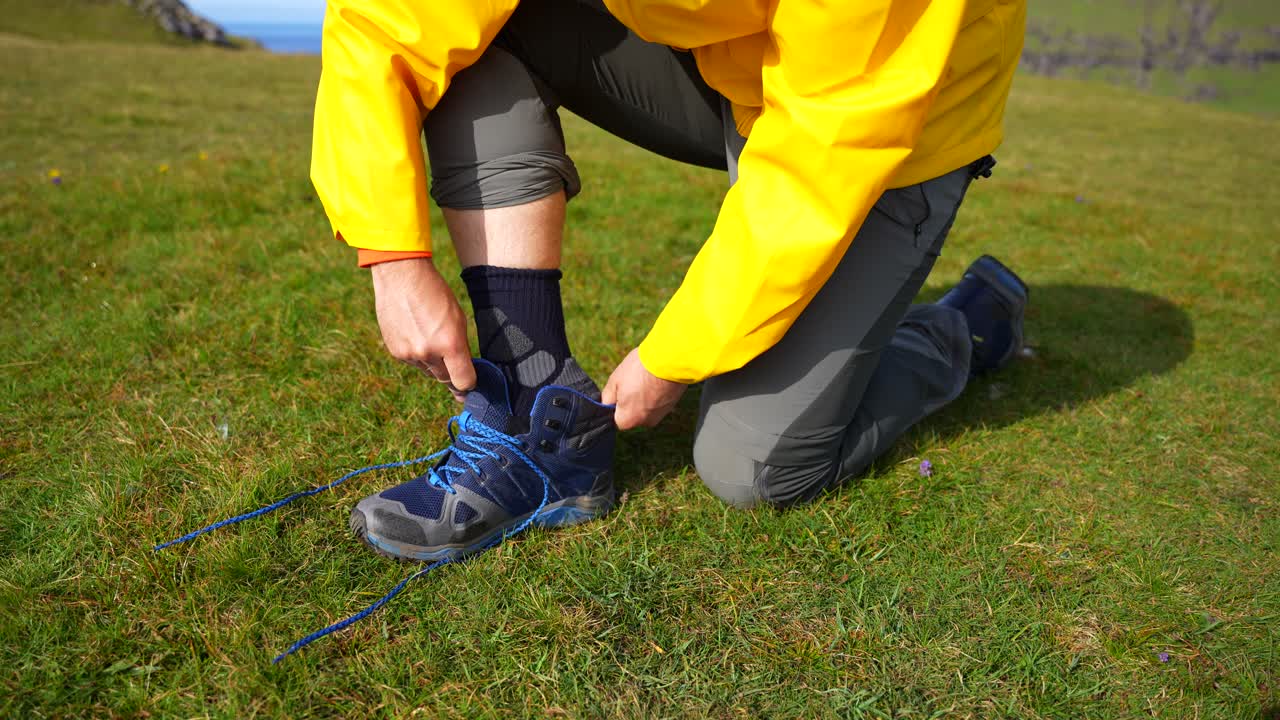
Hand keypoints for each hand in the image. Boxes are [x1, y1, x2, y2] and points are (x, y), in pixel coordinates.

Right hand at [370, 257, 474, 398]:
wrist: (401, 276)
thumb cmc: (435, 293)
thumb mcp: (458, 318)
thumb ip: (460, 347)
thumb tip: (463, 372)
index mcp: (450, 344)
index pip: (464, 382)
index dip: (469, 384)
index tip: (472, 383)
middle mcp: (428, 353)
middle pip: (445, 378)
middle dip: (451, 372)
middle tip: (452, 360)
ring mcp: (409, 354)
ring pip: (427, 370)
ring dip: (432, 362)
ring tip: (430, 335)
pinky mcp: (395, 351)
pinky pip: (412, 362)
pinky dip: (416, 354)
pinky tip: (416, 333)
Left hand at [602, 348, 686, 429]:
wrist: (670, 360)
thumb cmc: (639, 370)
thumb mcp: (615, 381)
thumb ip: (607, 398)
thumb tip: (606, 406)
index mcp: (629, 420)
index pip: (615, 420)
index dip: (614, 405)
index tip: (618, 390)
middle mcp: (646, 422)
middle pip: (632, 415)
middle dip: (629, 401)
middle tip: (631, 381)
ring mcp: (661, 415)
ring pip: (645, 408)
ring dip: (643, 397)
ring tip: (644, 379)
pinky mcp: (672, 405)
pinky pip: (658, 402)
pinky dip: (655, 393)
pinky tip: (654, 379)